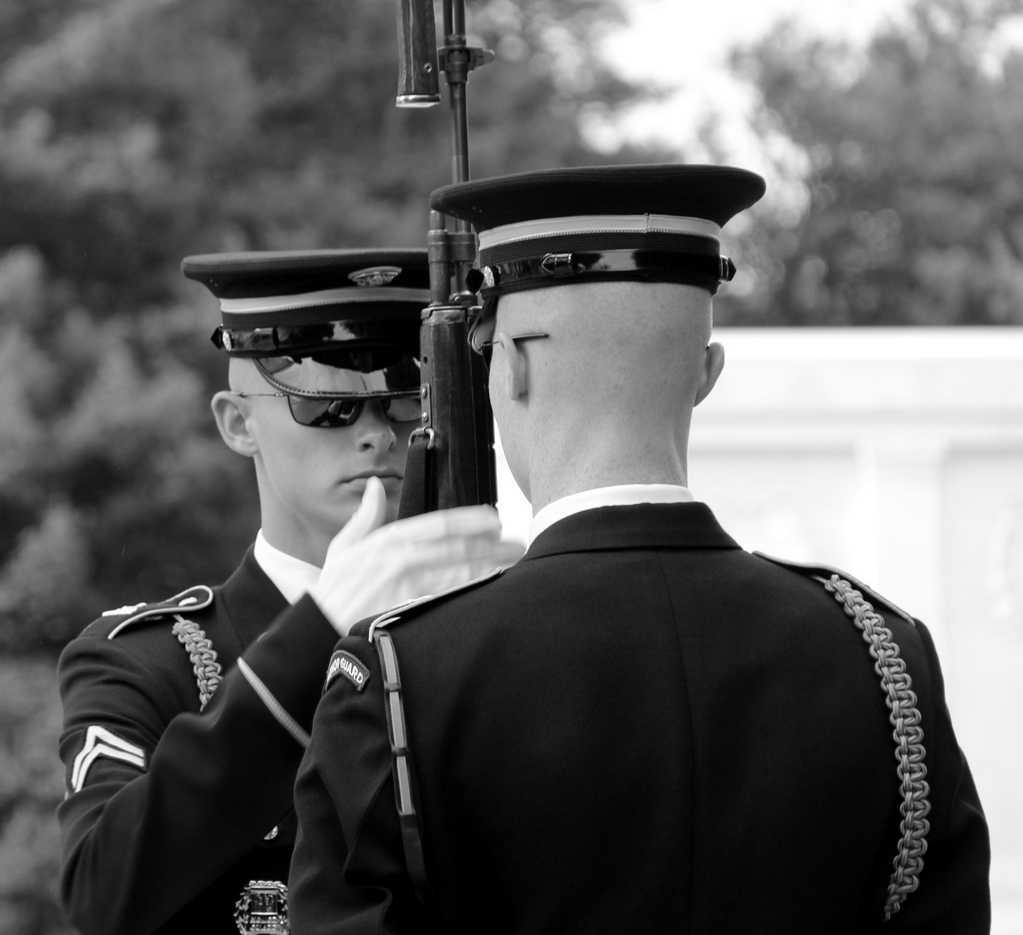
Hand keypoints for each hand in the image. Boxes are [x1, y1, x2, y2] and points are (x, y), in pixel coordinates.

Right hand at [311, 476, 525, 635]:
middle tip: (519, 544)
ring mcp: (408, 586)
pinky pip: (451, 600)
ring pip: (460, 573)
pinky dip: (474, 593)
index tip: (495, 520)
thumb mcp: (343, 547)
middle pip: (459, 548)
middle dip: (493, 545)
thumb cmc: (333, 592)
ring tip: (516, 565)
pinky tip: (493, 591)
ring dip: (492, 567)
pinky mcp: (411, 611)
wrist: (317, 632)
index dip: (472, 521)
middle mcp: (401, 559)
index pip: (440, 524)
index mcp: (388, 540)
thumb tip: (374, 485)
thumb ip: (365, 515)